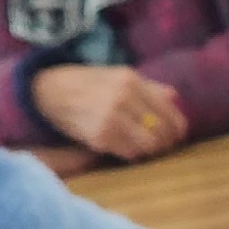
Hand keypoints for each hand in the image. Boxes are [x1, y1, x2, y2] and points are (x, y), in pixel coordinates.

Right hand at [30, 61, 190, 158]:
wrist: (50, 91)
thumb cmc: (89, 83)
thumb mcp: (118, 75)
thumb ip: (148, 86)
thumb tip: (174, 98)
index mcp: (131, 81)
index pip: (168, 111)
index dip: (178, 128)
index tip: (178, 135)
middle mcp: (123, 99)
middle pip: (161, 132)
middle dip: (166, 142)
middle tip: (163, 144)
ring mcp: (111, 119)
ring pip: (148, 146)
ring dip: (150, 149)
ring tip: (146, 146)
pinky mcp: (99, 137)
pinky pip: (130, 153)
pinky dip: (133, 153)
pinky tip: (127, 147)